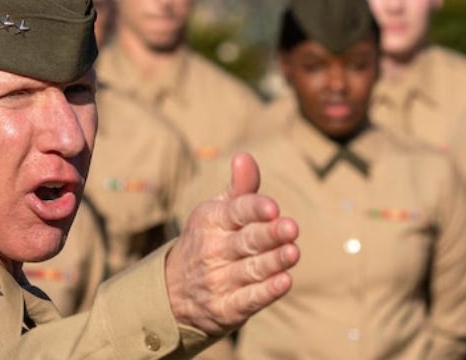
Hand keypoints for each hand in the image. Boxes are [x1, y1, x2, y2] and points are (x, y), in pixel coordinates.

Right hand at [164, 153, 299, 335]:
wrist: (172, 293)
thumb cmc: (207, 241)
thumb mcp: (216, 212)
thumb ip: (239, 188)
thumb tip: (245, 156)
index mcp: (211, 221)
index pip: (235, 212)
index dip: (254, 209)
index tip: (273, 207)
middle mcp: (213, 250)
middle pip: (246, 241)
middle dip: (268, 235)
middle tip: (291, 227)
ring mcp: (218, 280)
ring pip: (250, 270)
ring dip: (273, 262)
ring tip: (293, 253)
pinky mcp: (225, 308)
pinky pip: (248, 299)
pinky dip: (266, 292)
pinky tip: (284, 282)